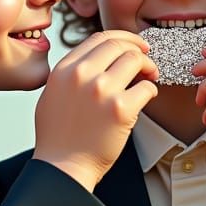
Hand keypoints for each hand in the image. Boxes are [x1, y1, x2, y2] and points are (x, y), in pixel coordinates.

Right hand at [34, 31, 157, 191]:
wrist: (63, 167)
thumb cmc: (59, 136)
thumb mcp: (54, 93)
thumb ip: (72, 72)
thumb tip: (97, 57)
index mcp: (65, 69)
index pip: (99, 38)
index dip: (122, 38)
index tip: (134, 45)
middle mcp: (82, 75)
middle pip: (120, 45)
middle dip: (139, 50)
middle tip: (147, 61)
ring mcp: (102, 90)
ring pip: (136, 60)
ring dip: (148, 67)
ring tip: (149, 78)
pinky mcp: (121, 109)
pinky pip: (147, 87)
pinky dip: (151, 90)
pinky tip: (146, 98)